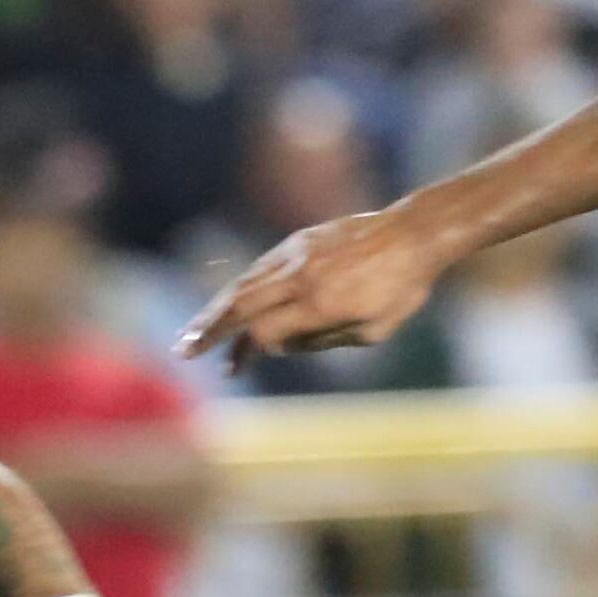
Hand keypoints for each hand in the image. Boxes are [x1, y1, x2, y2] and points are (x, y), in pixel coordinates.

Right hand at [182, 210, 444, 369]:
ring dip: (216, 309)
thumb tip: (279, 345)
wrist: (415, 233)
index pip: (266, 330)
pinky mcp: (299, 240)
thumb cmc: (403, 288)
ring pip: (245, 283)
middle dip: (209, 330)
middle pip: (242, 305)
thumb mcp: (374, 331)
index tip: (244, 363)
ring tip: (195, 333)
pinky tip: (228, 305)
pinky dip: (240, 289)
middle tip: (183, 351)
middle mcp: (302, 276)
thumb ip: (323, 341)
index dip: (252, 349)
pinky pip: (261, 267)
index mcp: (322, 303)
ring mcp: (297, 254)